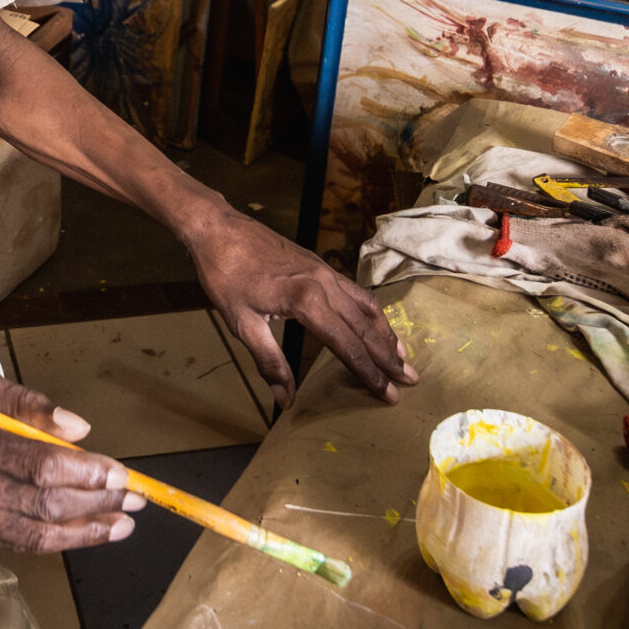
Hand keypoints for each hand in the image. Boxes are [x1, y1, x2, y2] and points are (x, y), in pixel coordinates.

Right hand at [0, 360, 140, 553]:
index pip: (38, 468)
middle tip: (134, 501)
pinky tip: (76, 529)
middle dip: (94, 507)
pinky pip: (7, 540)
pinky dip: (45, 537)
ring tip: (117, 526)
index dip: (86, 476)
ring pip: (28, 536)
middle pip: (39, 507)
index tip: (122, 476)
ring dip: (79, 534)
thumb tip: (79, 431)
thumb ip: (30, 406)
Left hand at [183, 207, 416, 406]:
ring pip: (365, 307)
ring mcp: (325, 272)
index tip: (388, 395)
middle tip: (409, 382)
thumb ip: (269, 362)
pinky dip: (371, 313)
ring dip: (385, 334)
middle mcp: (324, 284)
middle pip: (364, 328)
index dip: (368, 373)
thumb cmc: (226, 276)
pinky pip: (355, 292)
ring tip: (401, 358)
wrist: (219, 229)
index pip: (347, 346)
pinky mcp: (321, 265)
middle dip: (387, 358)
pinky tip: (375, 324)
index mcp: (306, 300)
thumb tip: (286, 398)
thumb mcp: (241, 323)